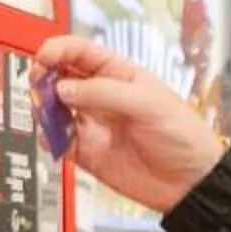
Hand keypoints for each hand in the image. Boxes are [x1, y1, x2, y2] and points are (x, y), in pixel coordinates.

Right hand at [38, 36, 226, 213]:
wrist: (190, 182)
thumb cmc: (182, 134)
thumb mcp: (148, 104)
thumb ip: (103, 93)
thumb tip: (62, 88)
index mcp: (118, 74)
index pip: (80, 53)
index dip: (58, 50)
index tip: (43, 58)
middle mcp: (100, 96)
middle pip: (60, 78)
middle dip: (44, 78)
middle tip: (40, 87)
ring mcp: (92, 124)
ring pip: (54, 109)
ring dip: (44, 109)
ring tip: (47, 114)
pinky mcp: (87, 152)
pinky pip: (59, 142)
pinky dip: (50, 139)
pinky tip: (53, 139)